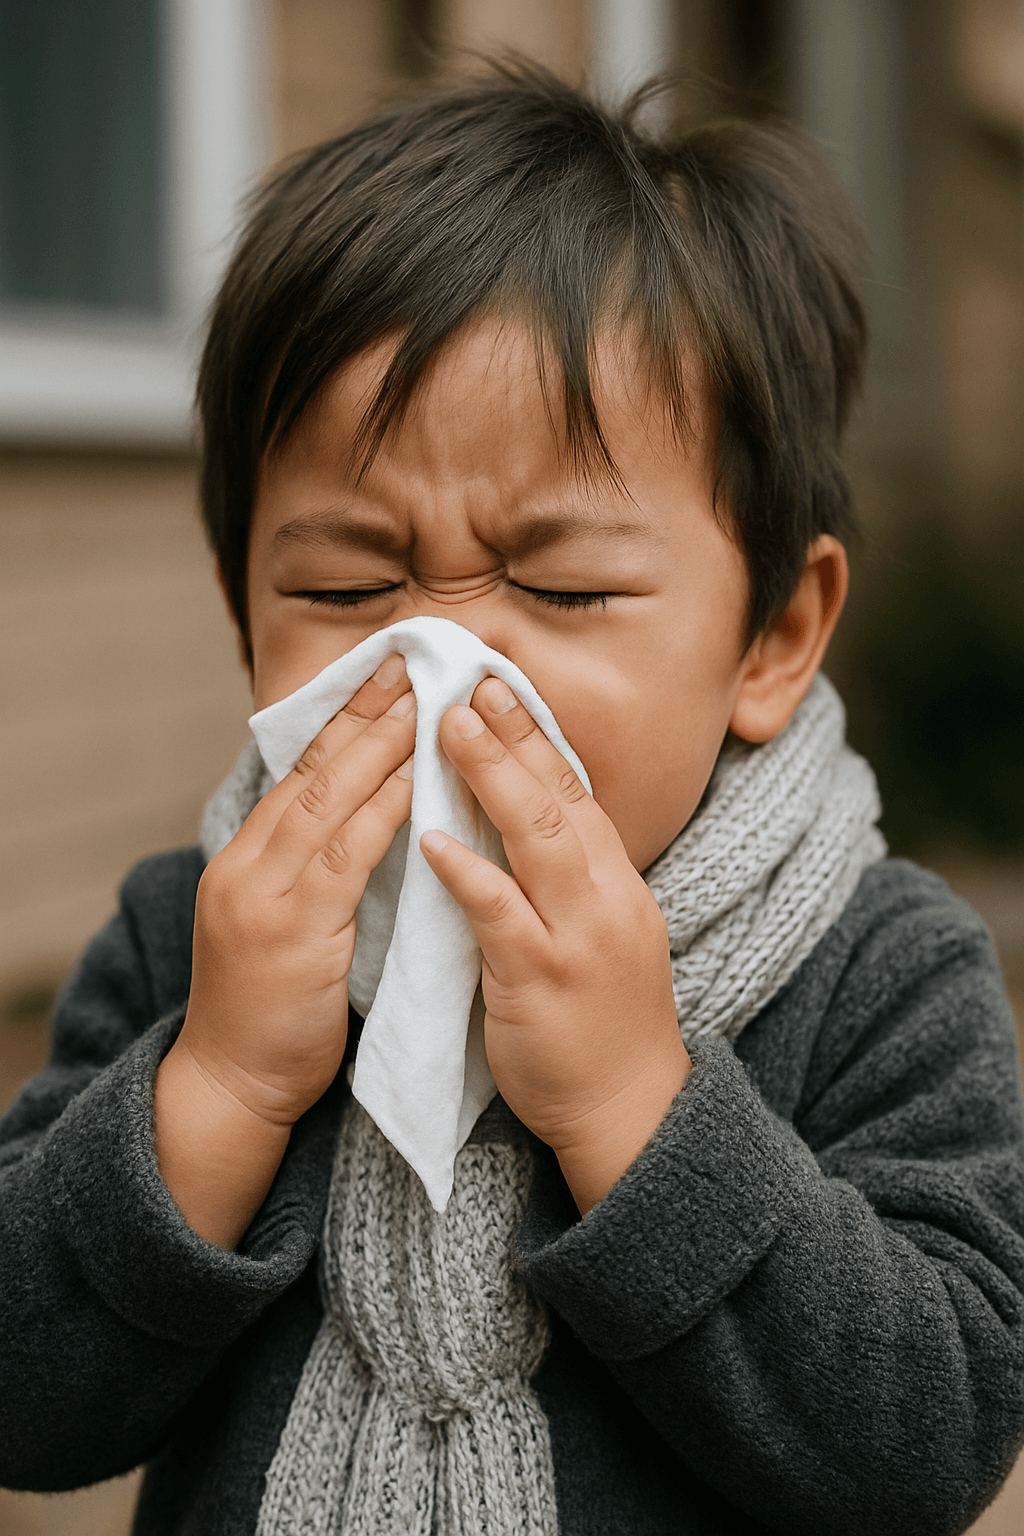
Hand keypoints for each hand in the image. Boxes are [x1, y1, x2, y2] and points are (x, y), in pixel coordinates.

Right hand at [155, 654, 414, 1245]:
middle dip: (362, 713)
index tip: (385, 674)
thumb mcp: (286, 923)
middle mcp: (247, 866)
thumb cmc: (272, 1010)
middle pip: (311, 772)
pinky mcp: (290, 933)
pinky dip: (378, 814)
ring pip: (324, 803)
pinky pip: (342, 860)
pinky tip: (411, 781)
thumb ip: (314, 870)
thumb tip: (371, 816)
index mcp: (247, 859)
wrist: (233, 1085)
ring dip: (377, 748)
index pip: (301, 772)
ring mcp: (263, 896)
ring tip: (420, 700)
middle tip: (406, 661)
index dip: (344, 720)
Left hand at [421, 678, 689, 1212]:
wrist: (630, 1109)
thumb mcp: (600, 935)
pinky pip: (503, 915)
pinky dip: (470, 872)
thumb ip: (568, 881)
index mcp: (616, 884)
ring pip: (541, 839)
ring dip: (494, 778)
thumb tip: (524, 827)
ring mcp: (578, 937)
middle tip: (470, 683)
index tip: (502, 689)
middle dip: (515, 736)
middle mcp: (605, 898)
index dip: (538, 737)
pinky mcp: (542, 980)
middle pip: (562, 798)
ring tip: (449, 728)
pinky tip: (433, 840)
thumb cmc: (603, 1024)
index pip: (578, 792)